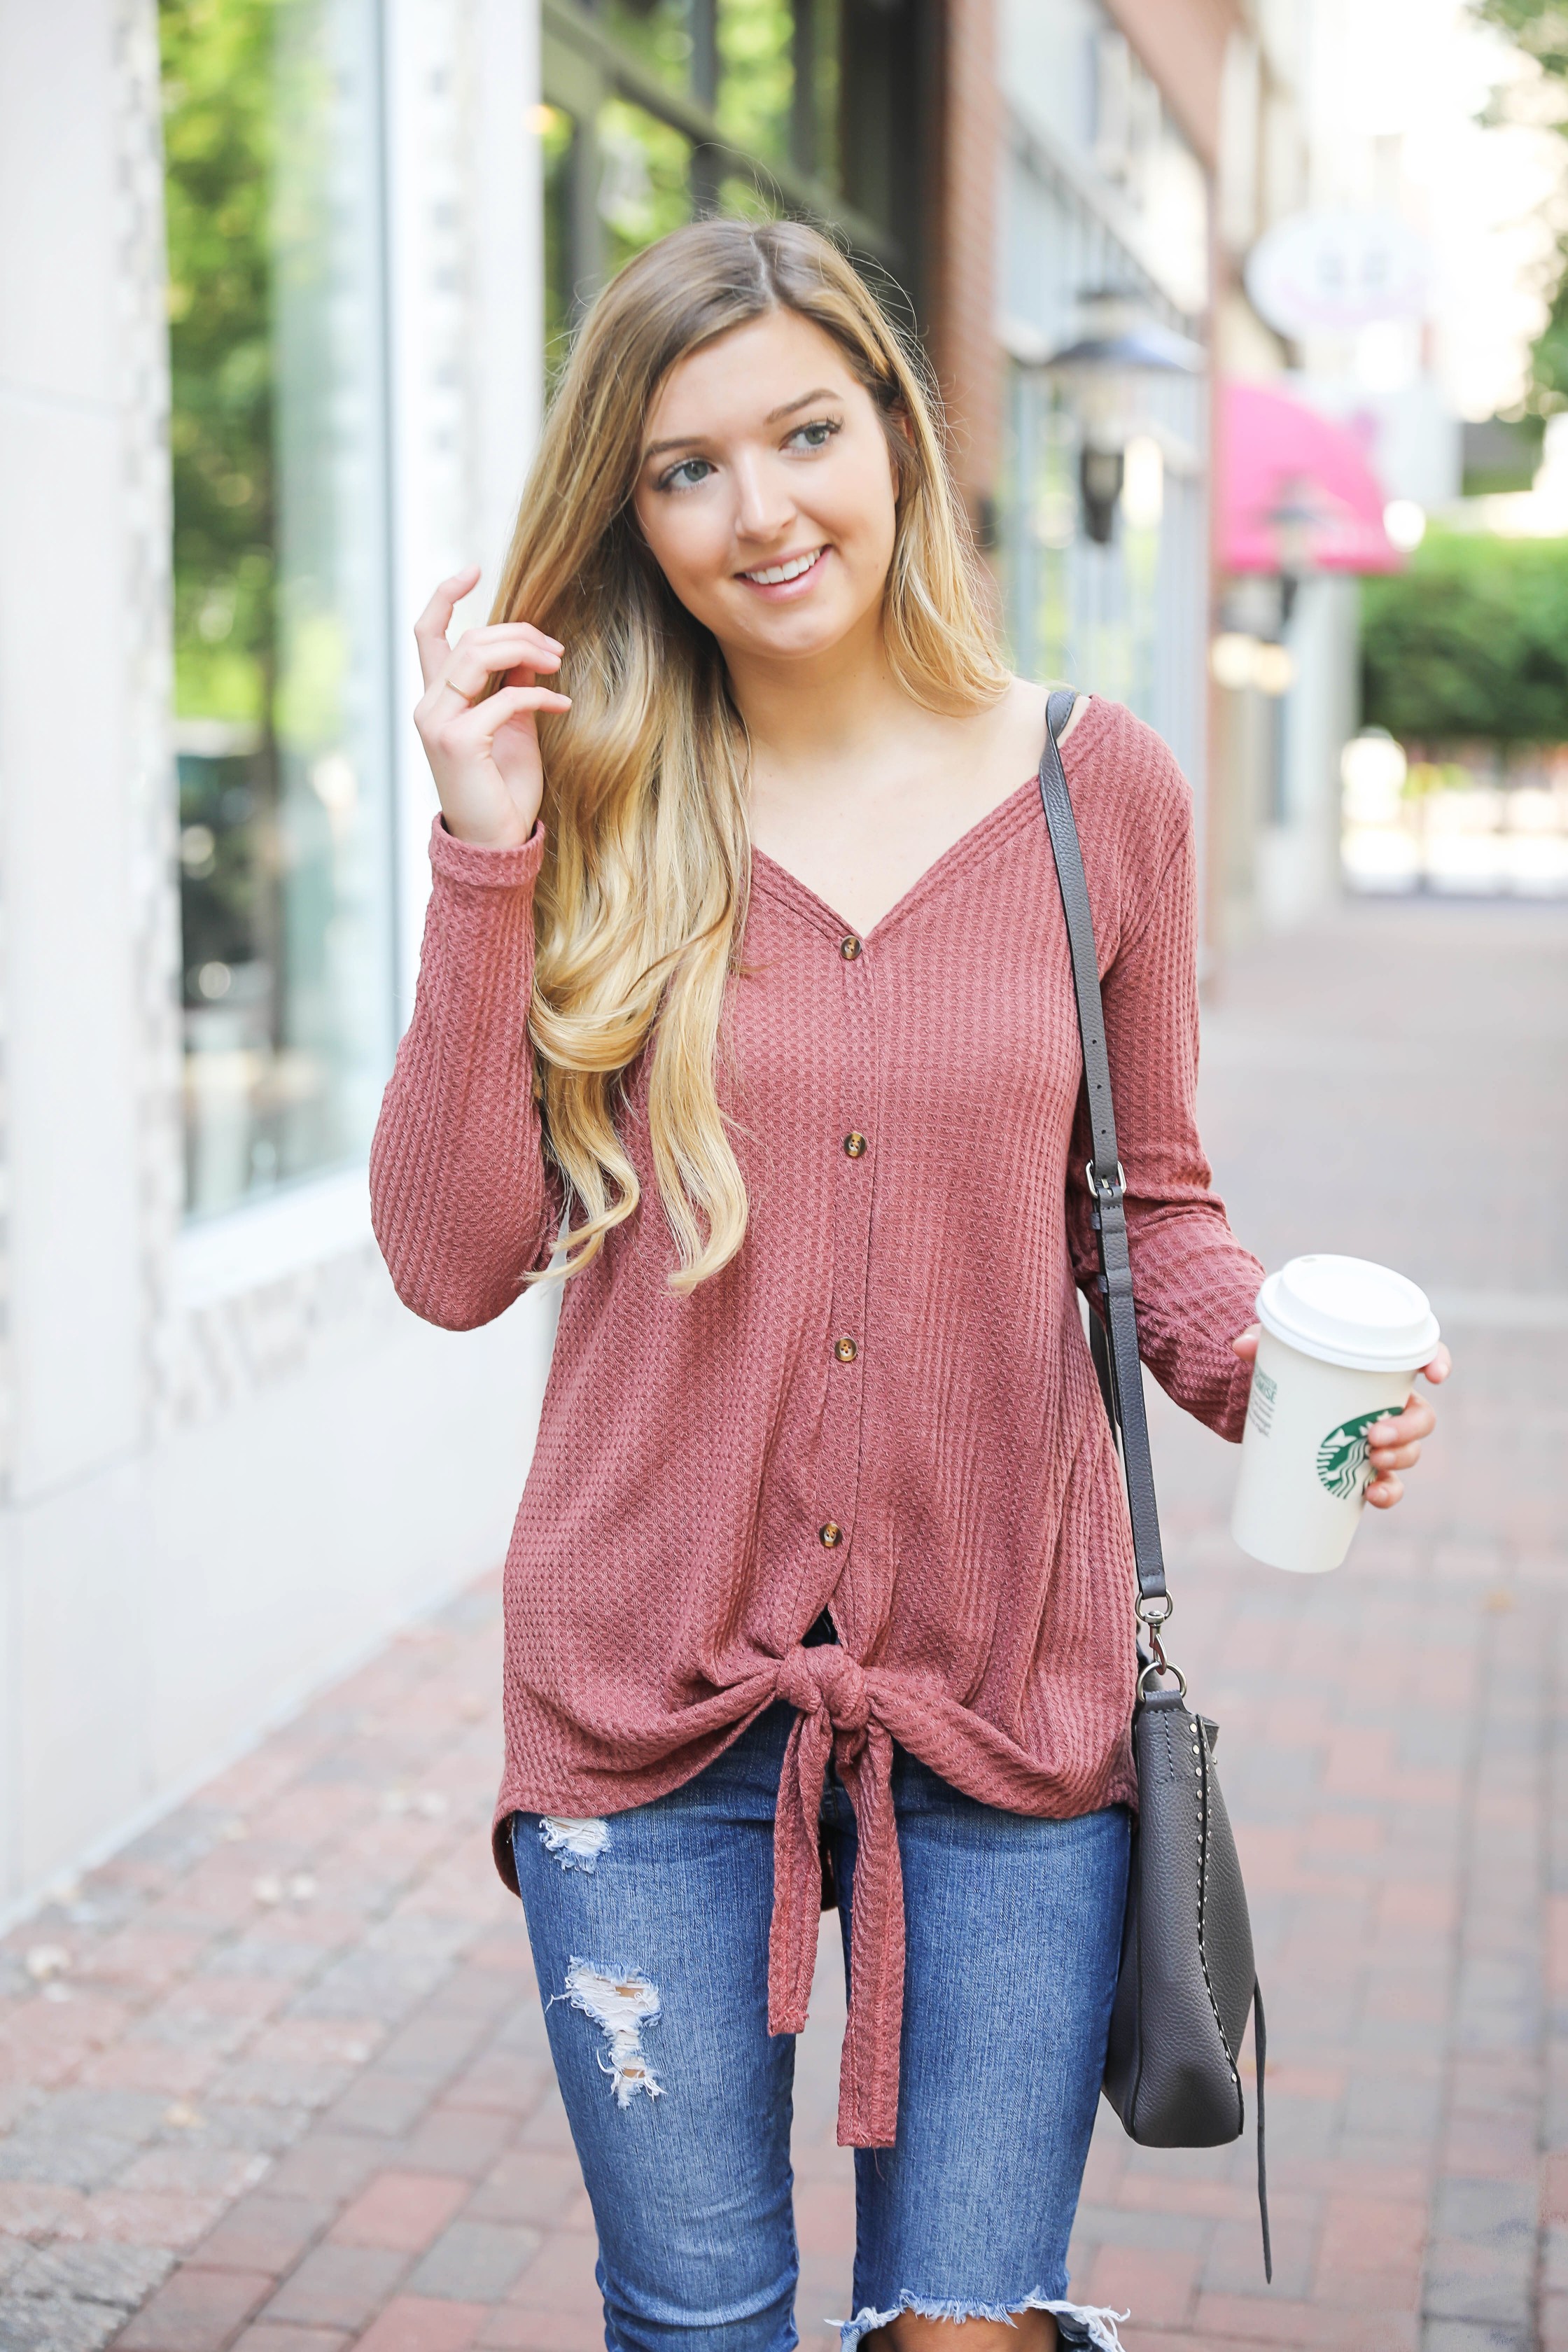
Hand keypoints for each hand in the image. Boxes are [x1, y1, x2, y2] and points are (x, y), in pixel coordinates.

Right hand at [412, 564, 570, 847]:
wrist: (494, 844)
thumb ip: (511, 688)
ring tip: (558, 662)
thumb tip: (527, 652)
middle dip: (518, 633)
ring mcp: (438, 723)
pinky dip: (539, 695)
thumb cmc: (503, 790)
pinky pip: (505, 699)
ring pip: (479, 656)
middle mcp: (429, 706)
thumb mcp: (512, 729)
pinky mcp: (459, 742)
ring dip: (526, 651)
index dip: (444, 596)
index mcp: (437, 700)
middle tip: (556, 647)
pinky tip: (562, 704)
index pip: (427, 634)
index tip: (471, 568)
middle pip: (470, 639)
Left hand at [1232, 1328, 1452, 1507]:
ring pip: (1409, 1450)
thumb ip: (1260, 1342)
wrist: (1275, 1405)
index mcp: (1379, 1367)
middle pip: (1421, 1415)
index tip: (1435, 1375)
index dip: (1438, 1360)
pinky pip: (1389, 1483)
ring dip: (1398, 1459)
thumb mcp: (1274, 1351)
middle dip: (1407, 1429)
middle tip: (1374, 1436)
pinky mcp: (1364, 1467)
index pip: (1422, 1355)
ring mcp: (1380, 1438)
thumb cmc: (1288, 1369)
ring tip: (1372, 1462)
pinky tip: (1374, 1496)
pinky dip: (1387, 1492)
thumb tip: (1241, 1345)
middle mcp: (1389, 1403)